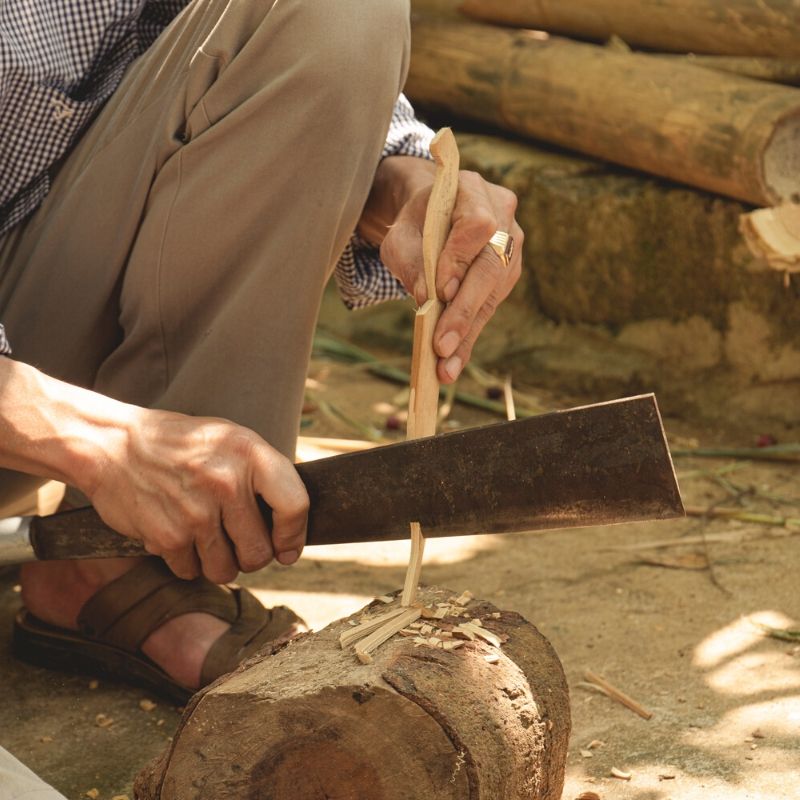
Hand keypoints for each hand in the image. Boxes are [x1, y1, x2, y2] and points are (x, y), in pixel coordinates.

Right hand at [86, 408, 308, 582]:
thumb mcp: (229, 439)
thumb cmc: (179, 444)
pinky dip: (186, 562)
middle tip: (236, 540)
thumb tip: (292, 524)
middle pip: (260, 552)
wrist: (112, 445)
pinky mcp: (168, 537)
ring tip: (205, 535)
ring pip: (227, 570)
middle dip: (250, 555)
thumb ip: (262, 474)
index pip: (295, 505)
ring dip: (219, 563)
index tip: (287, 549)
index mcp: (250, 453)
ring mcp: (197, 512)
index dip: (294, 535)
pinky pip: (192, 571)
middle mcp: (227, 482)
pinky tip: (178, 533)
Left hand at [367, 158, 522, 382]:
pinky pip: (490, 308)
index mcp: (473, 191)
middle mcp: (503, 215)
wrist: (431, 220)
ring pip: (493, 292)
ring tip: (444, 365)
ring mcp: (511, 246)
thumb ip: (411, 262)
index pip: (478, 224)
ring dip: (467, 330)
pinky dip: (469, 336)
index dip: (460, 258)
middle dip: (464, 308)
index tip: (441, 291)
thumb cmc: (415, 226)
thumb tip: (426, 299)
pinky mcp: (508, 275)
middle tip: (442, 344)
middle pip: (491, 265)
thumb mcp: (400, 238)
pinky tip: (452, 363)